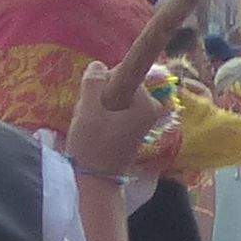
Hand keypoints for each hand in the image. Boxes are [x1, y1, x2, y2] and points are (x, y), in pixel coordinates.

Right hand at [65, 62, 169, 184]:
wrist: (97, 175)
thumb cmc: (94, 141)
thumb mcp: (88, 107)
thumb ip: (94, 82)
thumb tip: (98, 65)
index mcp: (146, 102)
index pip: (124, 73)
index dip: (104, 80)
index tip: (93, 96)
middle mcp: (151, 108)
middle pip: (120, 86)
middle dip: (101, 94)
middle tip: (89, 111)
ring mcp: (144, 119)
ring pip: (116, 98)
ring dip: (100, 105)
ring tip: (90, 122)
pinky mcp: (136, 128)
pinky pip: (118, 111)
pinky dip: (104, 115)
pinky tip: (94, 127)